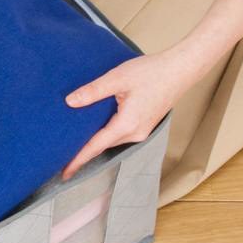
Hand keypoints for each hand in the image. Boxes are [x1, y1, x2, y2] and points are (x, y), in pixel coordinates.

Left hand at [61, 51, 189, 180]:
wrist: (180, 70)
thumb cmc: (151, 72)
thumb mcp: (117, 78)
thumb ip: (93, 91)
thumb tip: (70, 102)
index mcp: (127, 124)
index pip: (96, 146)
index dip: (78, 159)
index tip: (65, 173)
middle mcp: (135, 133)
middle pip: (103, 146)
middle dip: (84, 154)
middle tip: (63, 160)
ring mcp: (142, 131)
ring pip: (112, 141)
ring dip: (95, 144)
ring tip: (75, 147)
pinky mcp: (144, 125)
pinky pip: (120, 134)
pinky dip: (106, 136)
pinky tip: (95, 131)